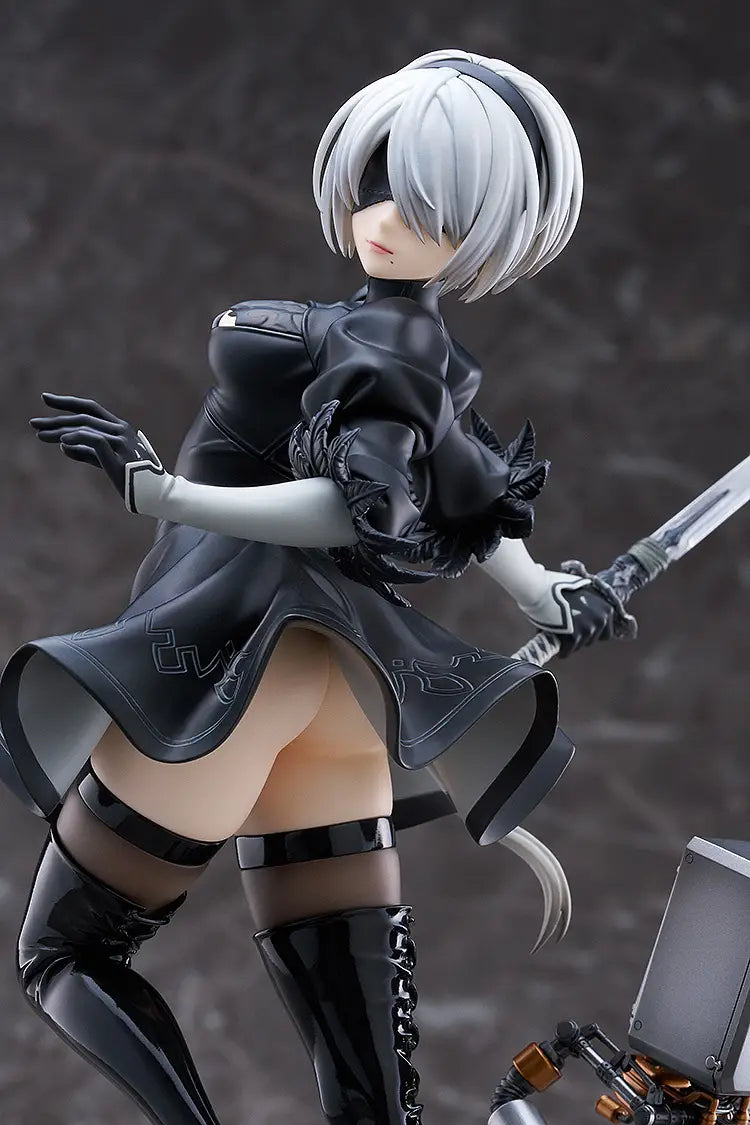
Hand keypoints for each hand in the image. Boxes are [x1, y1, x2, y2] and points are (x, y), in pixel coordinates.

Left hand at [30, 393, 163, 511]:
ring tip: (40, 436)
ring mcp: (121, 441)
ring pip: (85, 428)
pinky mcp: (120, 456)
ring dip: (60, 431)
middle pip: (83, 417)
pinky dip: (77, 440)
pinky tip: (61, 443)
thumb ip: (85, 452)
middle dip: (56, 419)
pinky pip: (95, 442)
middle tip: (34, 423)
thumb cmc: (133, 478)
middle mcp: (120, 429)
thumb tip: (62, 445)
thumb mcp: (106, 461)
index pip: (90, 408)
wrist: (156, 493)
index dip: (67, 402)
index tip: (45, 399)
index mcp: (119, 427)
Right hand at [553, 582, 617, 657]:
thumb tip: (589, 613)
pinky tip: (554, 643)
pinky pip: (568, 651)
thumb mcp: (582, 589)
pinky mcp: (574, 637)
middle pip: (593, 639)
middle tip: (569, 629)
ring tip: (559, 633)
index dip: (593, 631)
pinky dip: (561, 649)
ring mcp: (588, 629)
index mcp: (607, 609)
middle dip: (581, 636)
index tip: (583, 628)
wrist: (542, 589)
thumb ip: (589, 602)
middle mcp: (601, 620)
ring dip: (571, 642)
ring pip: (580, 645)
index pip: (607, 632)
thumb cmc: (558, 586)